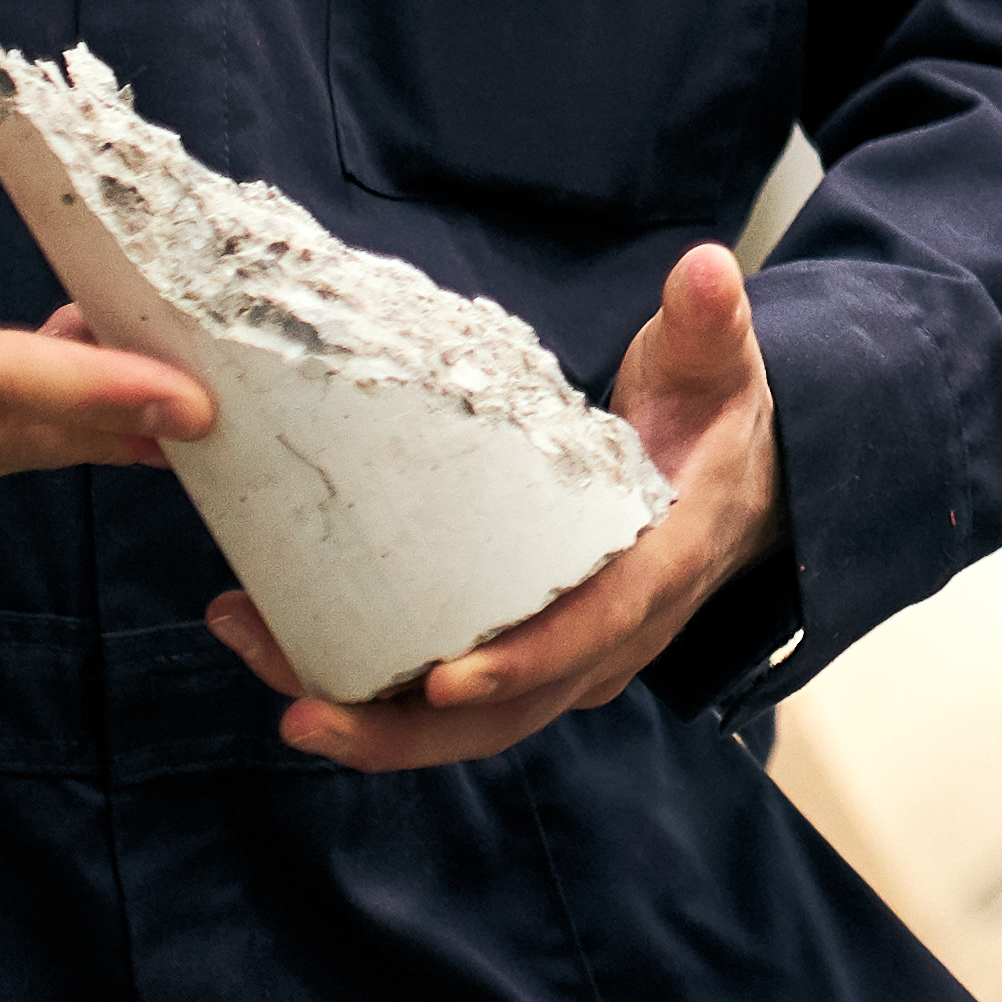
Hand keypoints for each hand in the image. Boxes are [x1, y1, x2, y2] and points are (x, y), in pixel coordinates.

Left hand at [210, 237, 786, 770]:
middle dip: (403, 732)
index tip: (442, 679)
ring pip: (469, 723)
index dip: (523, 661)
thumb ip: (706, 322)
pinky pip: (449, 700)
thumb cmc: (714, 423)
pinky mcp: (528, 657)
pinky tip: (276, 637)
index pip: (594, 630)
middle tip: (304, 715)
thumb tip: (702, 268)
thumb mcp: (715, 367)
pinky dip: (366, 687)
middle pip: (511, 715)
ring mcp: (568, 658)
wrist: (744, 486)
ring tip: (257, 653)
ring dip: (364, 718)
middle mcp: (613, 637)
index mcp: (662, 570)